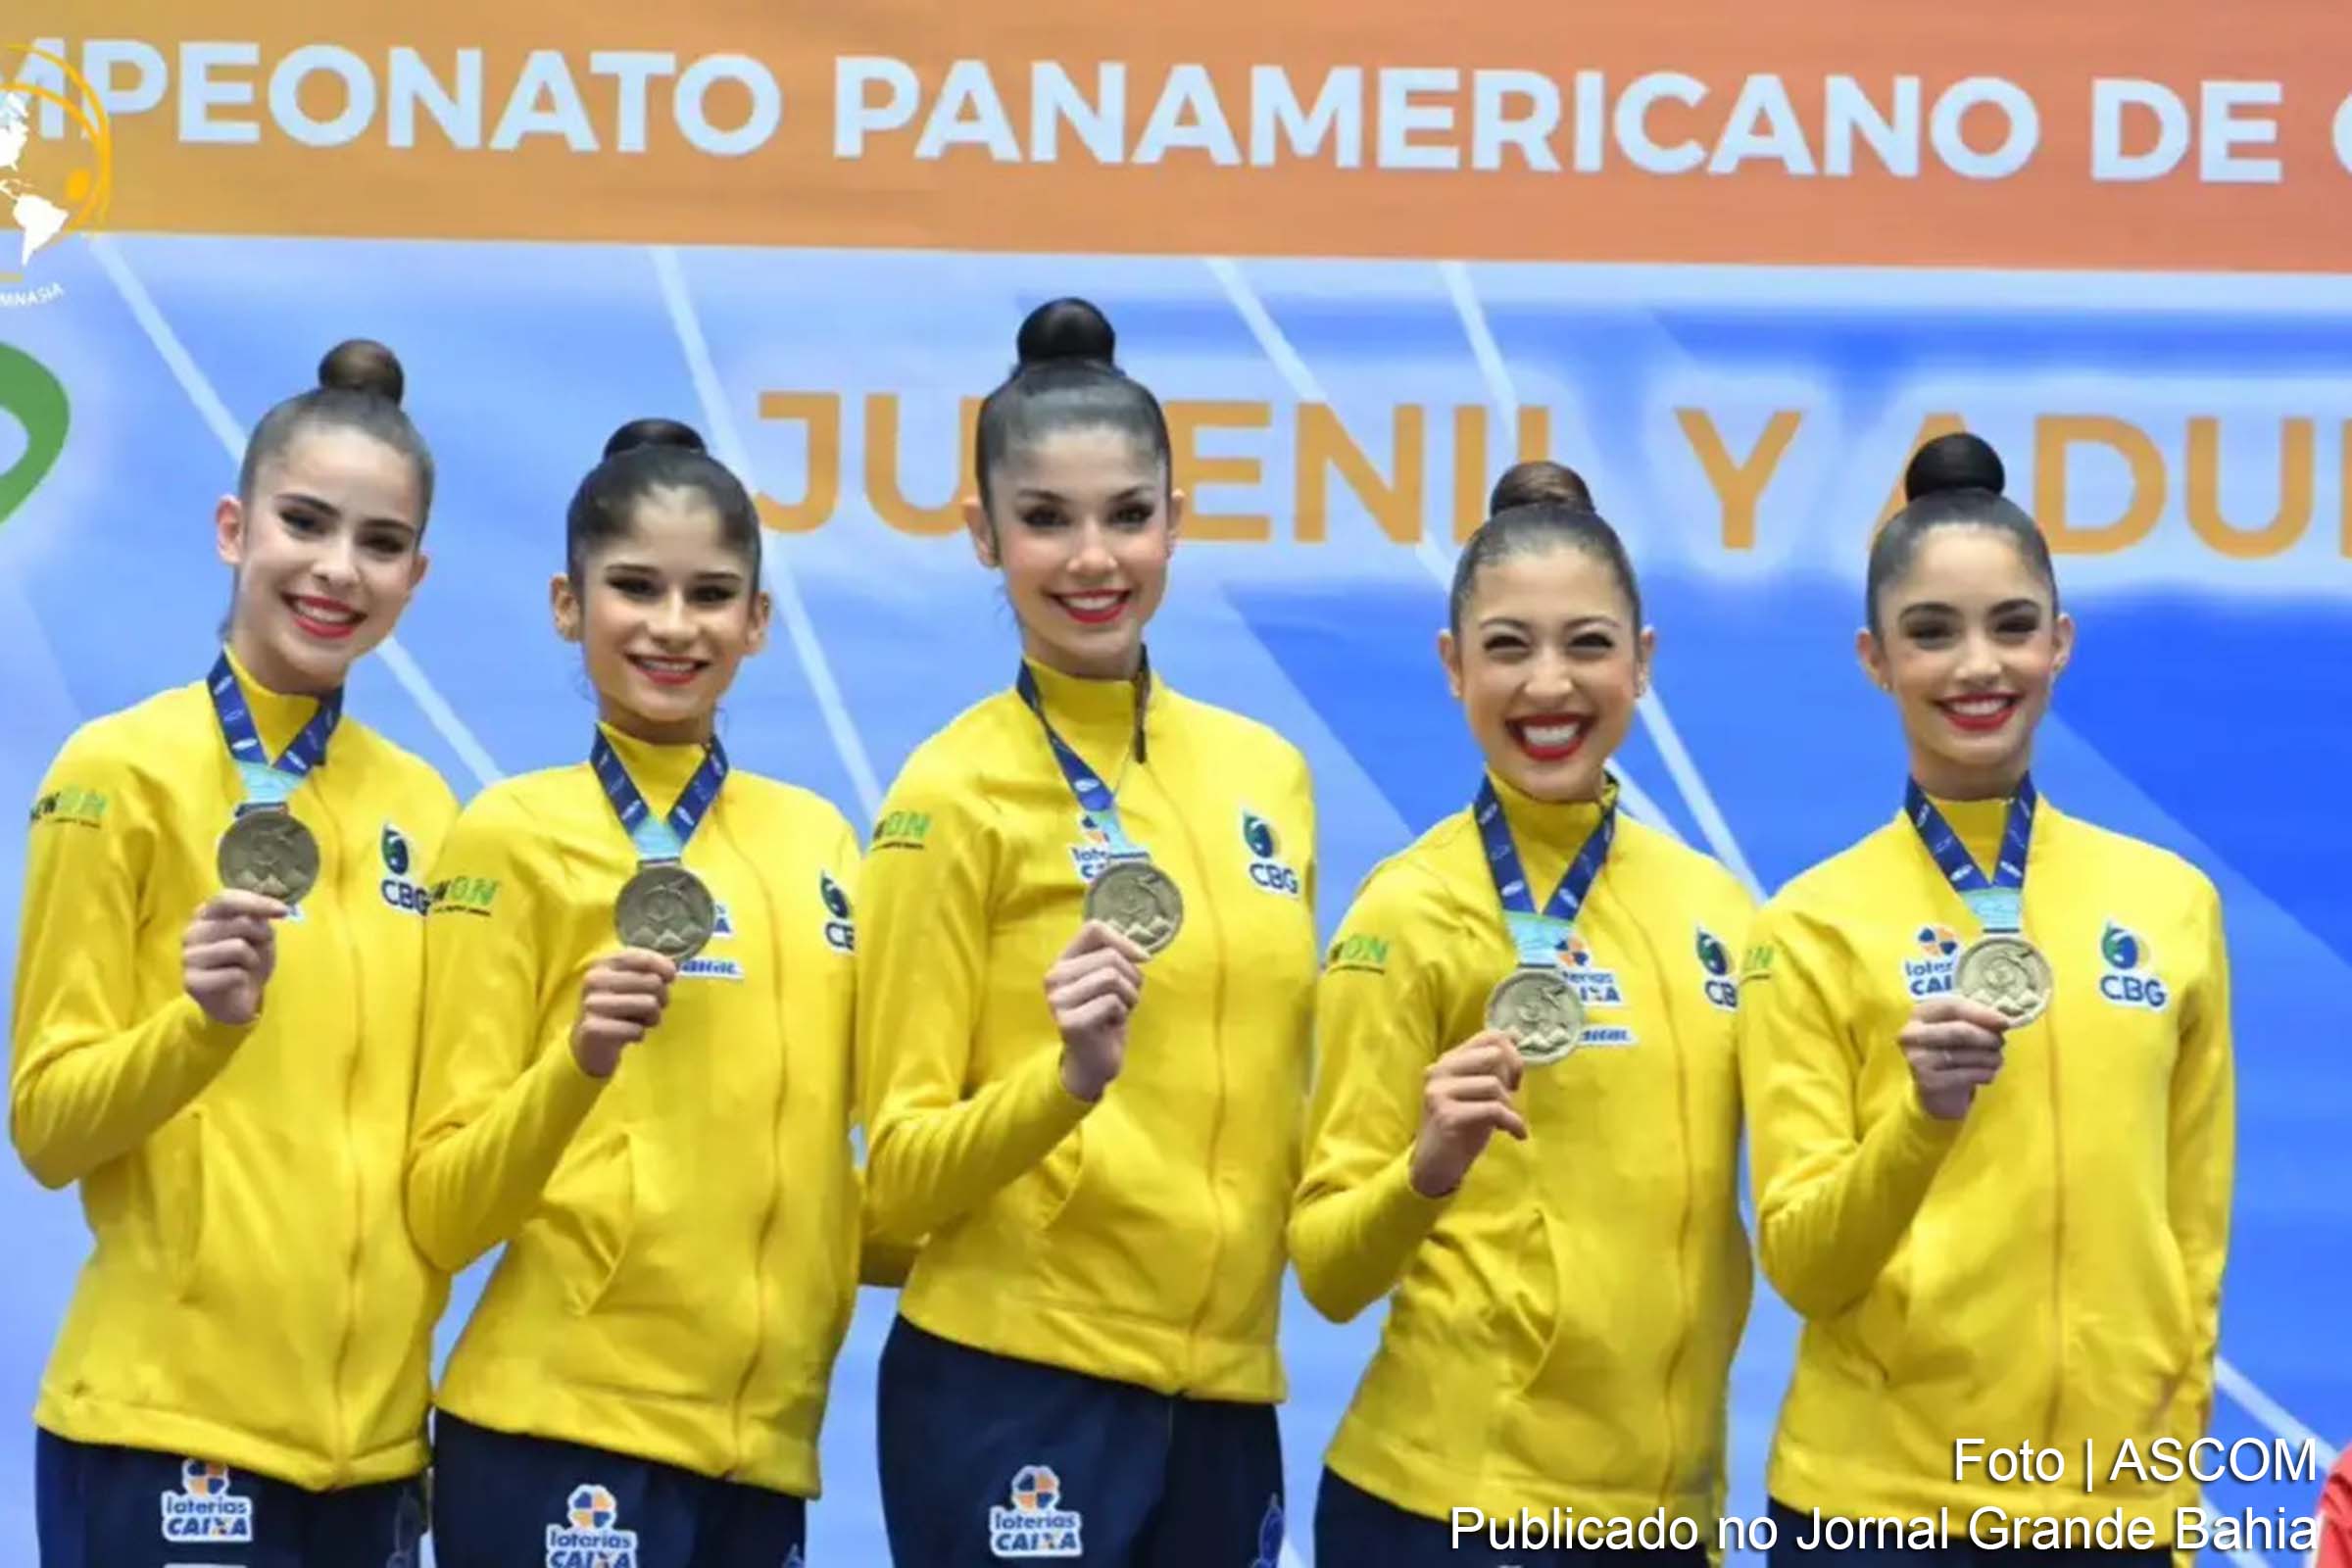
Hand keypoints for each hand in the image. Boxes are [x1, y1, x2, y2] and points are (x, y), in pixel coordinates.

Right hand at [182, 891, 288, 1027]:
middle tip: (260, 950)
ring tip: (247, 967)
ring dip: (254, 959)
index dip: (257, 902)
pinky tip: (237, 983)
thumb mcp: (260, 933)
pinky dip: (245, 978)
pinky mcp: (191, 981)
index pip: (226, 898)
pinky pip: (234, 973)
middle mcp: (191, 931)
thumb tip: (276, 908)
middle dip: (262, 936)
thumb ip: (259, 917)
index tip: (284, 911)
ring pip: (238, 947)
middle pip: (239, 922)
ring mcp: (187, 956)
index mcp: (204, 914)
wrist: (238, 999)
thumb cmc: (249, 961)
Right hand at [571, 949, 678, 1079]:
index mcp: (603, 964)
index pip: (642, 958)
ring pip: (649, 1004)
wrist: (589, 1046)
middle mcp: (594, 979)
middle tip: (651, 1009)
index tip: (671, 977)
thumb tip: (672, 970)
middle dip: (661, 999)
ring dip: (652, 1018)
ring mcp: (591, 1004)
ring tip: (640, 1022)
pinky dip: (639, 1035)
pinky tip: (627, 1036)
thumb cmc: (618, 1010)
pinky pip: (637, 1030)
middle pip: (653, 982)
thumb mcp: (631, 985)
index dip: (662, 966)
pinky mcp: (592, 1028)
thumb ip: (650, 972)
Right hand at [1049, 921, 1147, 1102]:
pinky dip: (1121, 1013)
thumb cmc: (1105, 1016)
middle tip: (1126, 999)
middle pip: (1110, 956)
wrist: (1093, 1060)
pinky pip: (1112, 1002)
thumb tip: (1141, 952)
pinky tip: (1110, 1025)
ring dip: (1129, 996)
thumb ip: (1116, 956)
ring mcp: (1058, 999)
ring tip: (1119, 1011)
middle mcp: (1054, 976)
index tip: (1142, 959)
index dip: (1123, 940)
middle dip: (1132, 978)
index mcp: (1063, 961)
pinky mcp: (1069, 1021)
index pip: (1093, 929)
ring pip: (1112, 977)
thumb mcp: (1110, 979)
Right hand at [1409, 1029, 1528, 1197]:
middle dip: (1513, 1076)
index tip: (1514, 1078)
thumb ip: (1491, 1066)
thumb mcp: (1477, 1092)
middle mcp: (1439, 1070)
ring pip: (1493, 1084)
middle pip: (1493, 1055)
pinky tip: (1517, 1134)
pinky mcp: (1446, 1115)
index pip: (1489, 1036)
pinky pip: (1493, 1110)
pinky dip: (1512, 1123)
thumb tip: (1515, 1033)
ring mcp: (1439, 1092)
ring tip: (1509, 1121)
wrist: (1435, 1166)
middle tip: (1513, 1097)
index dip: (1512, 1054)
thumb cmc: (1460, 1128)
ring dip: (1510, 1106)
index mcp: (1448, 1060)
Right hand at [1900, 995, 2009, 1119]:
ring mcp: (1917, 1059)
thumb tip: (2002, 1021)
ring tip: (1997, 1060)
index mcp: (1920, 1014)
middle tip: (2001, 1043)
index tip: (2005, 1022)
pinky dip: (1984, 1074)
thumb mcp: (1962, 1028)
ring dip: (1990, 1058)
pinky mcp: (1927, 1082)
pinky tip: (1988, 1074)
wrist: (1937, 1089)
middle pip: (1958, 1031)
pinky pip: (1965, 1075)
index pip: (1951, 1007)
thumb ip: (1979, 1020)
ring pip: (1964, 1055)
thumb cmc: (1953, 1050)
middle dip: (1986, 1037)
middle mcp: (1911, 1034)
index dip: (1980, 1013)